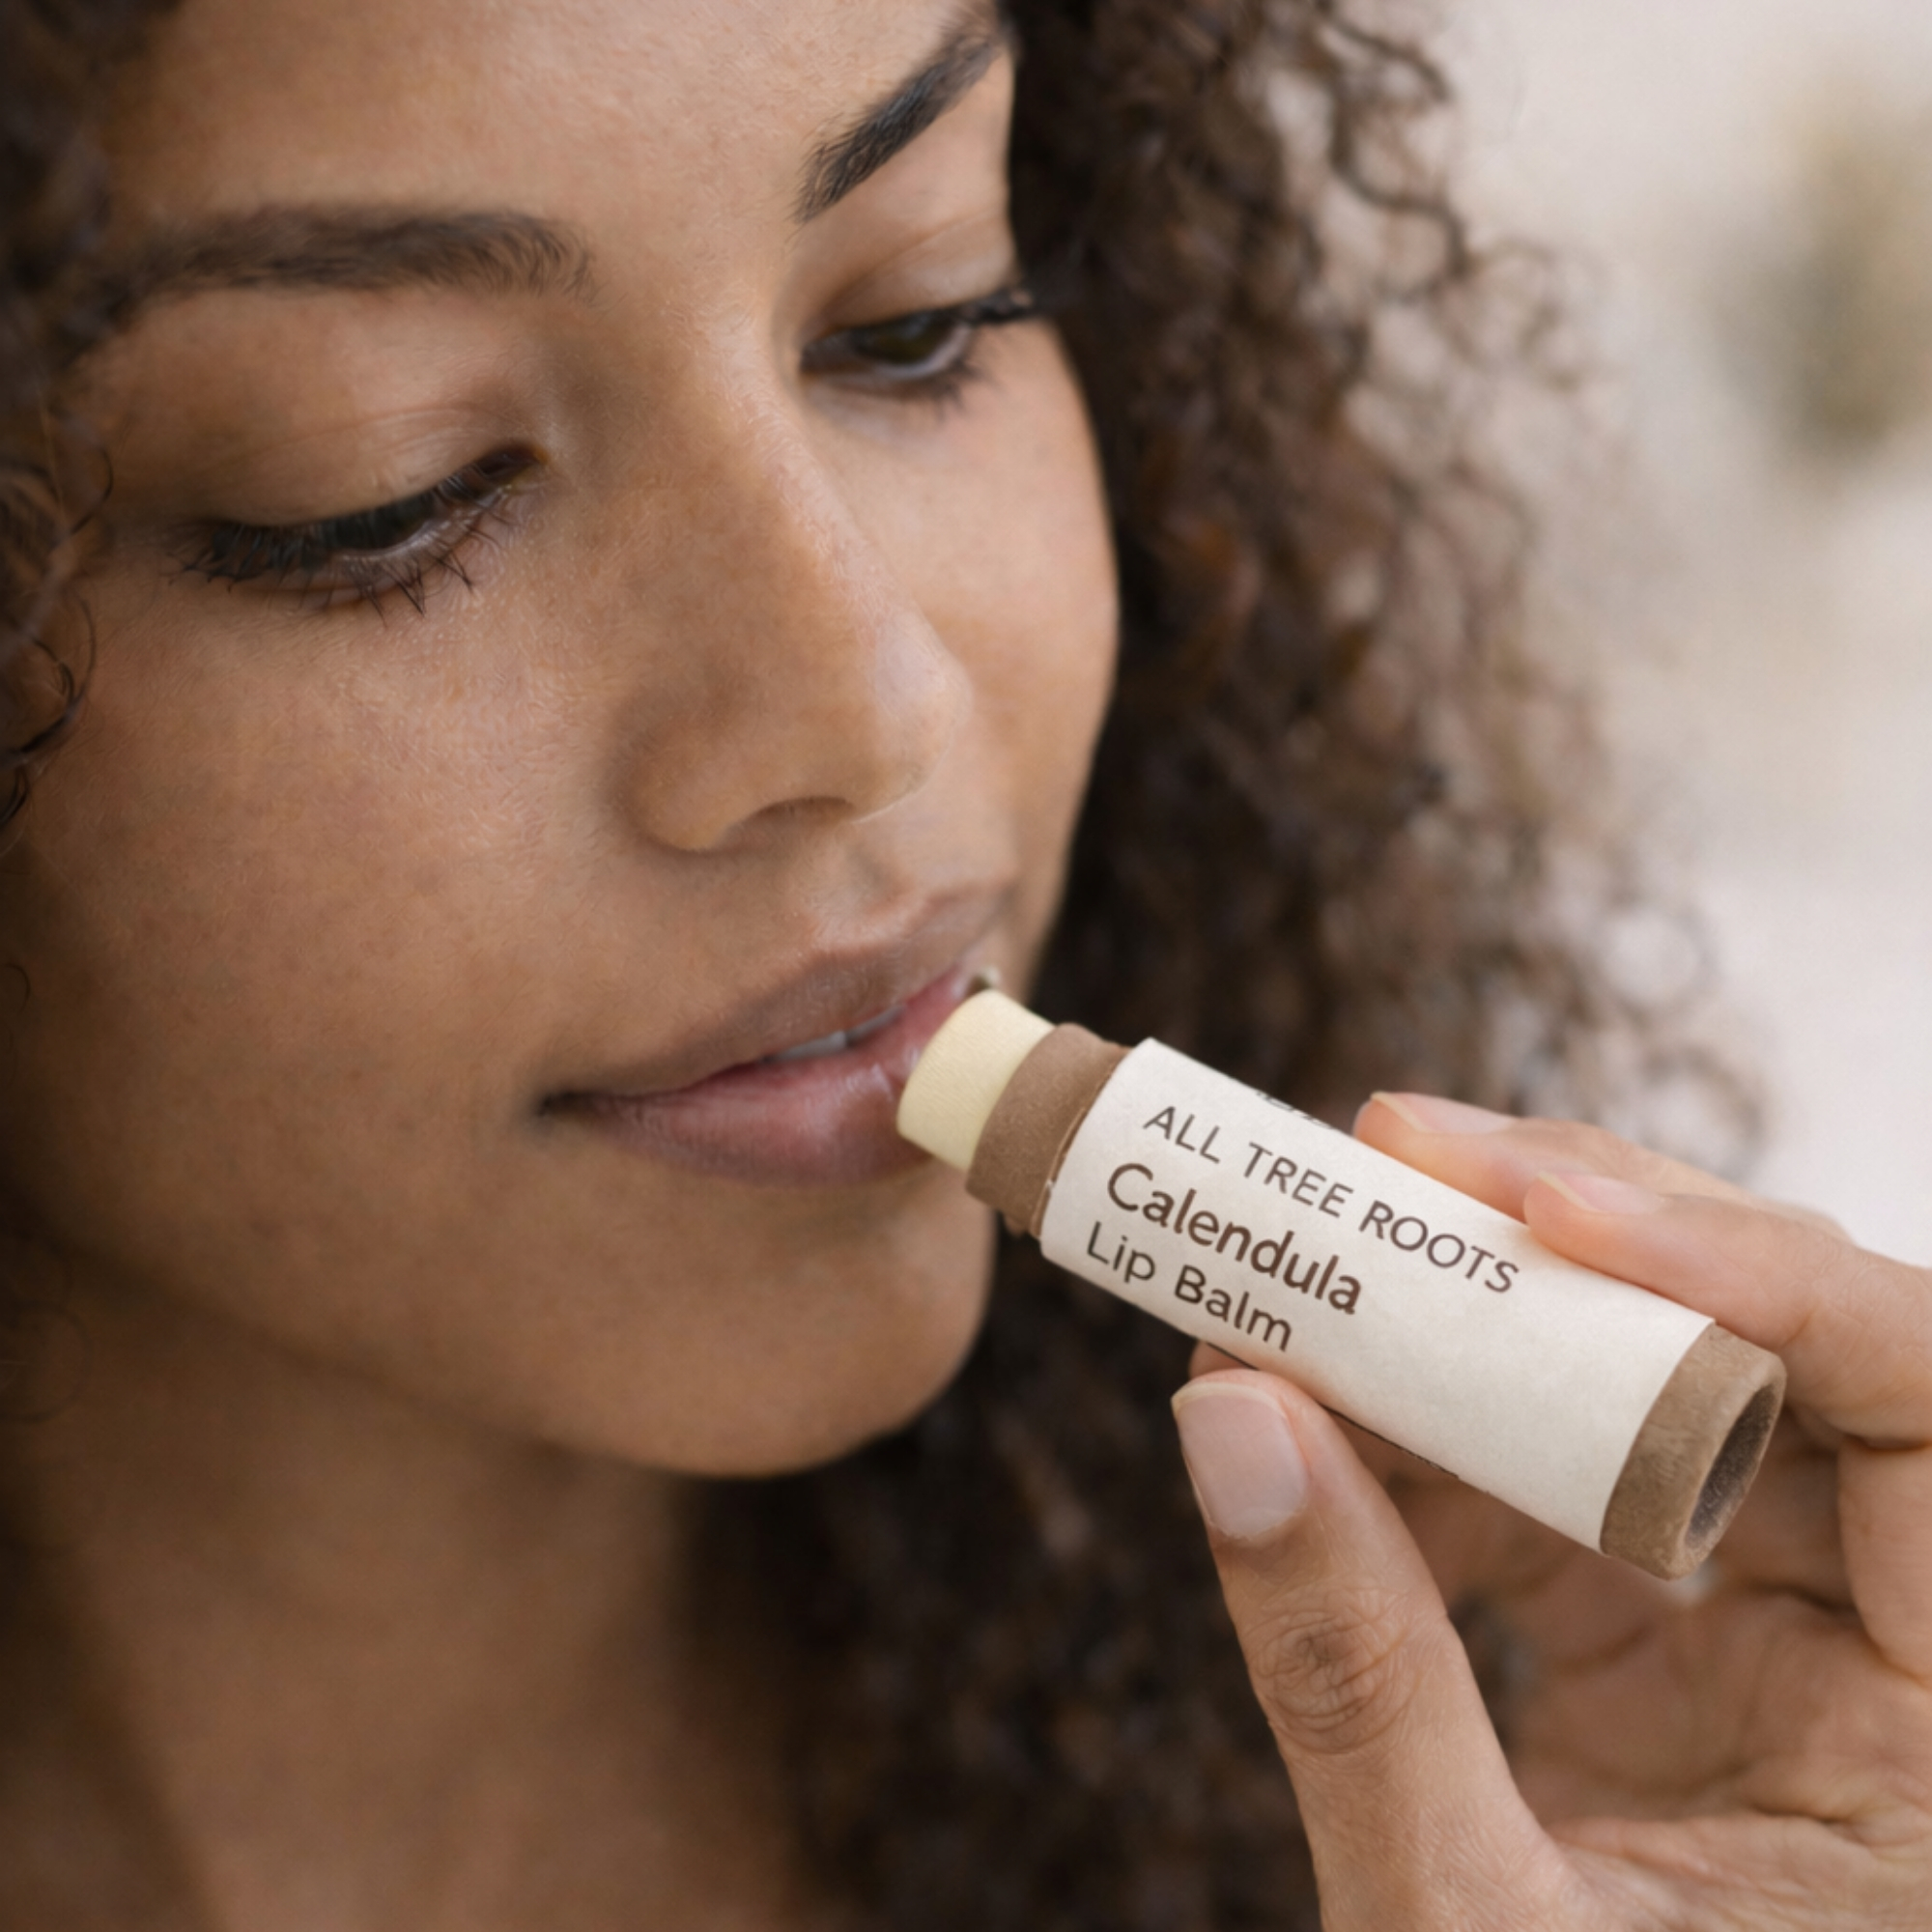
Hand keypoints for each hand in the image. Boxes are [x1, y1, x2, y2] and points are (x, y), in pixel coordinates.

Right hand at [1170, 1096, 1931, 1928]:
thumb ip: (1353, 1681)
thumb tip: (1227, 1419)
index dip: (1745, 1265)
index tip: (1521, 1196)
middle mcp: (1909, 1657)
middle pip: (1791, 1356)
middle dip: (1583, 1243)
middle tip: (1392, 1159)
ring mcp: (1792, 1651)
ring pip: (1664, 1400)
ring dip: (1486, 1320)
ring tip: (1321, 1260)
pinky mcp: (1679, 1659)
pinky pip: (1568, 1492)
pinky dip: (1440, 1435)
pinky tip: (1319, 1404)